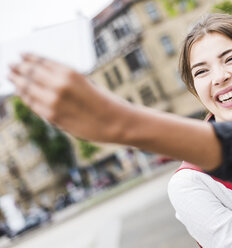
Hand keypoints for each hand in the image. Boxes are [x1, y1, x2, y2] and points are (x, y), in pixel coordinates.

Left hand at [8, 53, 123, 141]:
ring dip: (17, 82)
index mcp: (69, 73)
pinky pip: (32, 104)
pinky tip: (22, 93)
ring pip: (27, 89)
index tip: (22, 55)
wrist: (114, 122)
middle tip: (10, 65)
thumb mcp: (84, 83)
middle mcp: (58, 85)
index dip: (29, 58)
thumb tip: (42, 78)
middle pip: (30, 74)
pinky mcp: (52, 116)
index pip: (41, 62)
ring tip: (11, 77)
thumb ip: (63, 80)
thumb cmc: (103, 101)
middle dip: (18, 69)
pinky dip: (25, 97)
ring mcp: (53, 102)